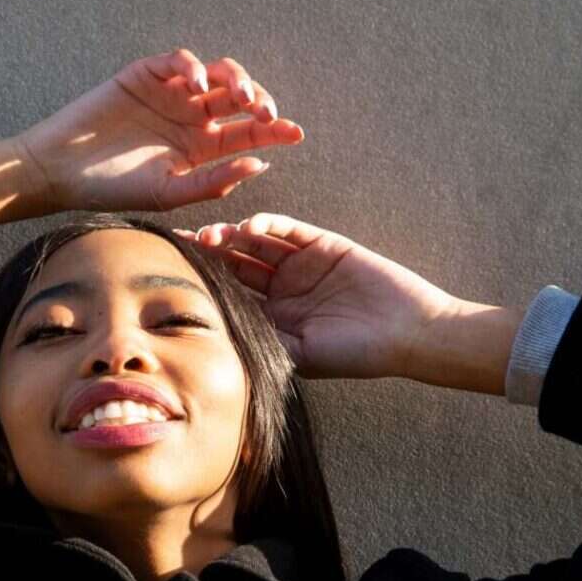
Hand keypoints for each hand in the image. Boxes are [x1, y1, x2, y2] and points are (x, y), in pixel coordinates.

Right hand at [13, 49, 304, 215]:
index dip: (274, 130)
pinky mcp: (145, 74)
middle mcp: (190, 117)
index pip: (247, 134)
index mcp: (201, 148)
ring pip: (216, 74)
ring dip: (235, 80)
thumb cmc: (111, 188)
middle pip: (238, 99)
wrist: (59, 171)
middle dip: (258, 102)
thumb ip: (212, 181)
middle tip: (265, 113)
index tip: (295, 132)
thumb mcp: (168, 193)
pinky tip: (196, 83)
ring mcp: (169, 93)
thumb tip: (261, 165)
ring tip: (240, 97)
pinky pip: (179, 61)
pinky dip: (192, 66)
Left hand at [175, 213, 458, 380]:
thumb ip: (261, 342)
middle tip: (182, 245)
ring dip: (232, 237)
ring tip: (211, 235)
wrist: (408, 331)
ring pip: (256, 244)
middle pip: (235, 266)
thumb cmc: (355, 354)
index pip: (229, 297)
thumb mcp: (299, 356)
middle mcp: (282, 290)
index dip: (203, 286)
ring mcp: (300, 265)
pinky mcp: (321, 244)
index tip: (173, 277)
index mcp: (272, 319)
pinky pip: (287, 229)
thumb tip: (211, 338)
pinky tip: (249, 227)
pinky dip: (267, 224)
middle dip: (209, 255)